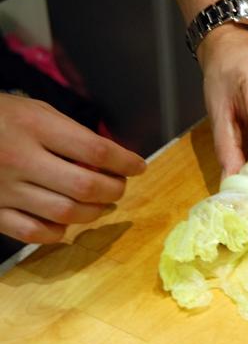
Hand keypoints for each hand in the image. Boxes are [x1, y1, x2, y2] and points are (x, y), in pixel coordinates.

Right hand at [0, 94, 145, 242]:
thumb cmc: (0, 117)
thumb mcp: (36, 110)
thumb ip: (71, 133)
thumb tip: (111, 158)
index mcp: (34, 126)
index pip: (95, 150)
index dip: (125, 161)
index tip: (139, 166)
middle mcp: (20, 158)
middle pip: (85, 186)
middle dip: (114, 190)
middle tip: (120, 187)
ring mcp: (4, 188)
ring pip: (65, 213)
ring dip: (94, 213)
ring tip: (103, 205)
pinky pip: (33, 233)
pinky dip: (58, 233)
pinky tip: (67, 223)